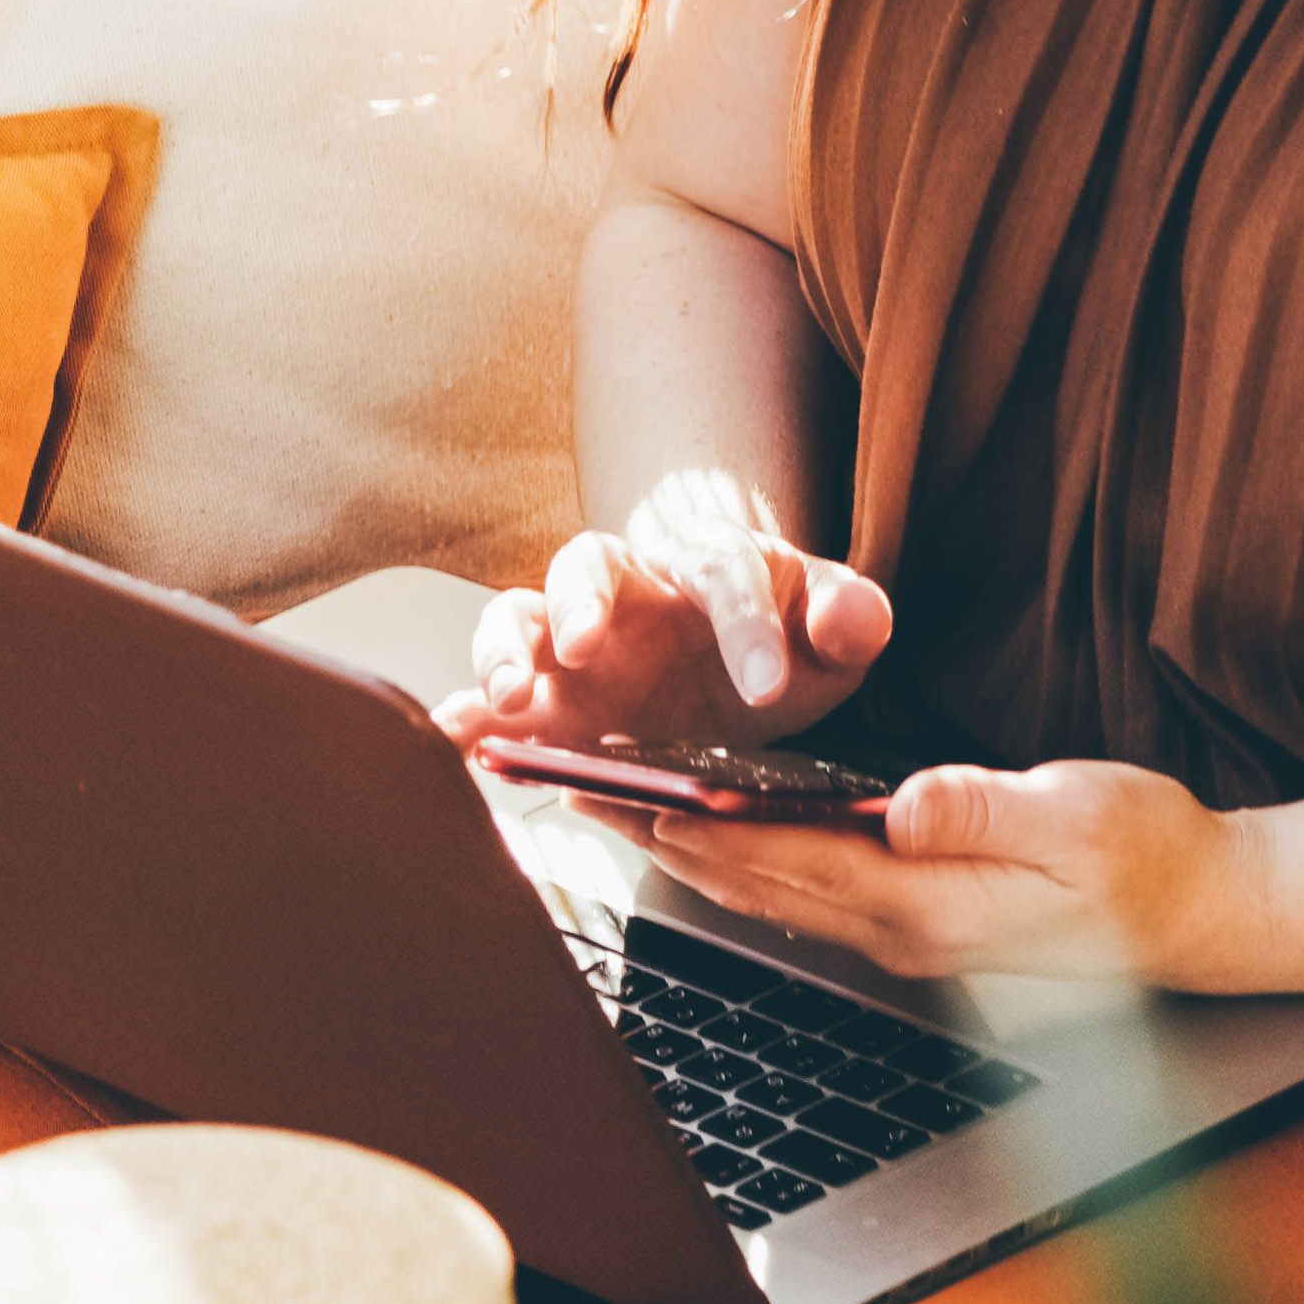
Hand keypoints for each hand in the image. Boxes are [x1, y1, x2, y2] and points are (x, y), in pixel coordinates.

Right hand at [448, 472, 895, 754]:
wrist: (735, 676)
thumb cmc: (781, 643)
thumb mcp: (832, 638)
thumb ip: (849, 619)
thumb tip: (850, 618)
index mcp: (713, 563)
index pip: (725, 571)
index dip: (745, 624)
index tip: (765, 687)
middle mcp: (630, 589)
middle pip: (587, 563)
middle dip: (579, 602)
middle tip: (583, 649)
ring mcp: (574, 640)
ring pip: (519, 615)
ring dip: (505, 652)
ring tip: (511, 700)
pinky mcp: (543, 694)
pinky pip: (486, 694)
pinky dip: (464, 715)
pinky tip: (452, 741)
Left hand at [637, 757, 1299, 989]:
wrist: (1203, 917)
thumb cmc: (1153, 859)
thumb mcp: (1083, 818)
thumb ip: (989, 810)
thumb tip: (904, 801)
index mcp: (931, 905)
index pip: (792, 862)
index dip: (707, 827)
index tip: (632, 792)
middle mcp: (901, 931)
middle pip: (756, 884)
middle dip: (665, 838)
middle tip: (580, 791)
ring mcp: (904, 933)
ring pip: (769, 892)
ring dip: (689, 851)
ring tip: (614, 804)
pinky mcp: (915, 919)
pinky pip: (804, 890)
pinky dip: (742, 858)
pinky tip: (706, 830)